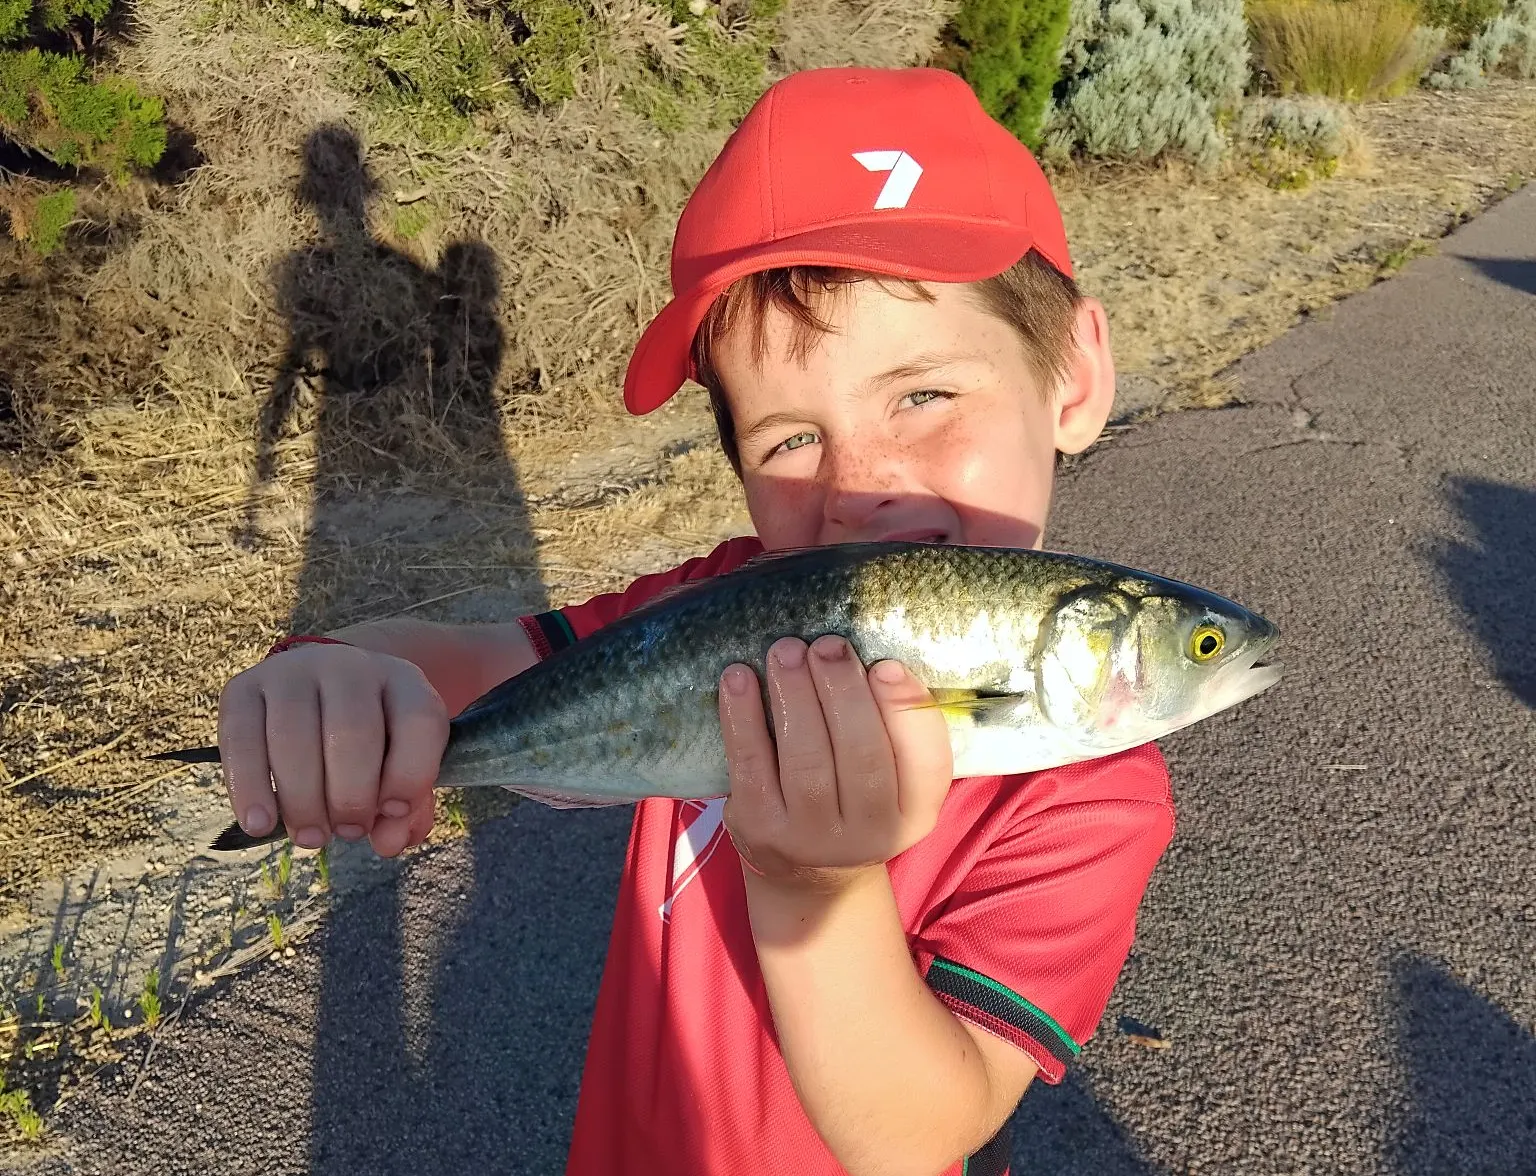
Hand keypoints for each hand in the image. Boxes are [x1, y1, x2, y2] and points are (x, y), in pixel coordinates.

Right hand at [217, 643, 448, 856]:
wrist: (319, 691)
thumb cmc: (371, 742)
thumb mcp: (401, 764)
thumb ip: (408, 806)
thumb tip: (389, 842)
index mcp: (402, 680)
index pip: (418, 720)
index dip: (409, 775)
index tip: (393, 813)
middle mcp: (349, 666)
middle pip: (352, 731)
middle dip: (351, 797)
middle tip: (349, 833)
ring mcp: (292, 672)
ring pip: (294, 737)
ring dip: (304, 801)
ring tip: (312, 837)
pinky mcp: (242, 688)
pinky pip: (241, 739)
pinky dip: (250, 788)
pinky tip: (261, 824)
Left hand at [718, 635, 953, 891]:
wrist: (809, 875)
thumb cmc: (855, 802)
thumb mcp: (896, 781)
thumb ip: (900, 729)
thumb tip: (881, 665)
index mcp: (915, 813)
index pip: (926, 762)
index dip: (907, 711)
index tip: (886, 665)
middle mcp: (870, 834)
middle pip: (862, 755)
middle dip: (843, 691)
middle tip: (828, 645)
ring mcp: (810, 837)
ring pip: (806, 758)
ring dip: (794, 694)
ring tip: (786, 650)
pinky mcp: (758, 828)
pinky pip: (750, 763)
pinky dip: (742, 715)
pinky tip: (739, 677)